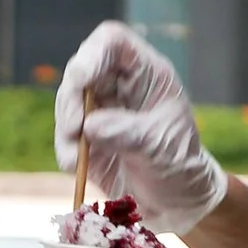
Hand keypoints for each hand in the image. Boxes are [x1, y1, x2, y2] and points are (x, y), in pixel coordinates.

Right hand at [53, 22, 226, 232]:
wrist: (178, 204)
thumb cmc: (182, 167)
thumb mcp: (162, 147)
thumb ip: (128, 133)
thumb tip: (89, 126)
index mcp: (146, 75)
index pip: (112, 42)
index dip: (93, 53)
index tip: (81, 79)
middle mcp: (120, 86)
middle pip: (81, 69)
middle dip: (71, 97)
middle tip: (75, 127)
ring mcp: (101, 111)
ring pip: (67, 102)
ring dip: (66, 127)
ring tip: (79, 157)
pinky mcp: (88, 139)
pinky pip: (65, 136)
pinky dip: (67, 151)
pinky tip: (79, 167)